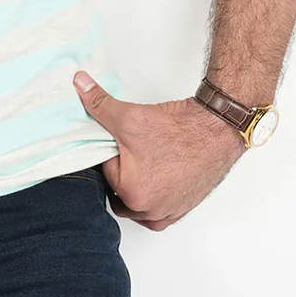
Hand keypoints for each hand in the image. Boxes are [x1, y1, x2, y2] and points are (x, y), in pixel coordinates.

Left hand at [72, 70, 245, 230]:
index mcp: (132, 193)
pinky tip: (153, 176)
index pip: (104, 172)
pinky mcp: (182, 209)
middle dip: (118, 171)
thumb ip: (97, 102)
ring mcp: (168, 212)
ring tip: (141, 160)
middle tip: (130, 150)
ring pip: (136, 204)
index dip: (109, 152)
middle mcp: (150, 211)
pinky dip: (151, 197)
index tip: (119, 141)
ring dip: (132, 186)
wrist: (216, 130)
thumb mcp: (127, 115)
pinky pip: (156, 211)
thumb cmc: (177, 129)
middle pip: (117, 192)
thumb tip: (79, 84)